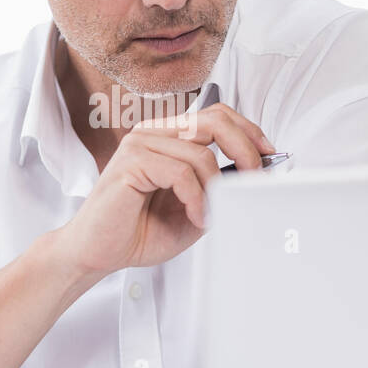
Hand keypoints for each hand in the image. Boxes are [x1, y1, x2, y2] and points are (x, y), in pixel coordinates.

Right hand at [53, 102, 274, 273]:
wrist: (97, 252)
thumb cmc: (138, 231)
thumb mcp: (194, 209)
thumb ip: (220, 189)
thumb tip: (258, 175)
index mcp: (169, 137)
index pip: (217, 115)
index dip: (248, 131)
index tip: (269, 156)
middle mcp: (154, 133)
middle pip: (214, 120)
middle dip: (245, 148)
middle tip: (256, 177)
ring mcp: (140, 144)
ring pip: (201, 154)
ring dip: (214, 191)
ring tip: (208, 216)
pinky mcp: (130, 162)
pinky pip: (180, 173)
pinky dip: (196, 198)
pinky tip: (194, 216)